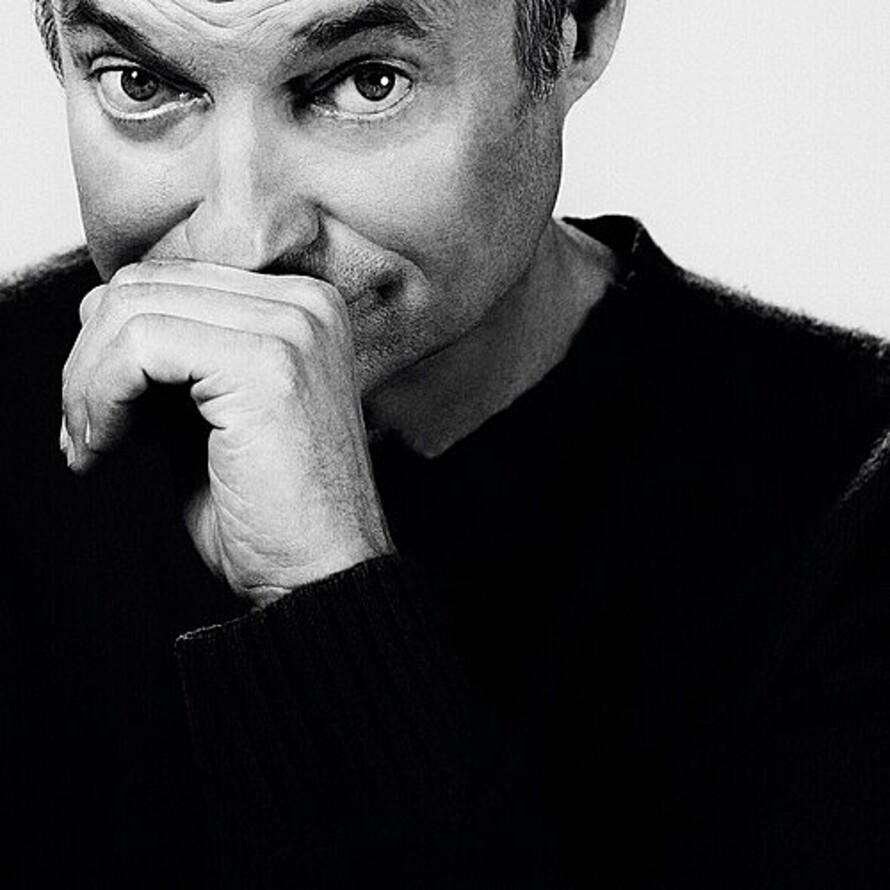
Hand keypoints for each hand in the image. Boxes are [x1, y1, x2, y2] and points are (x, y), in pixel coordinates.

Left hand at [61, 260, 392, 605]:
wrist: (320, 576)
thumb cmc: (271, 512)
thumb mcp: (211, 414)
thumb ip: (172, 361)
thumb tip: (96, 334)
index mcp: (298, 307)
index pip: (168, 281)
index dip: (111, 344)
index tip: (96, 414)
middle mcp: (304, 303)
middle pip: (142, 285)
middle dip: (88, 361)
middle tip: (85, 432)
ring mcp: (292, 327)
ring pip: (131, 308)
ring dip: (87, 383)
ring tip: (95, 444)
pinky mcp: (267, 363)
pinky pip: (140, 345)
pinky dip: (101, 397)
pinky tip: (108, 446)